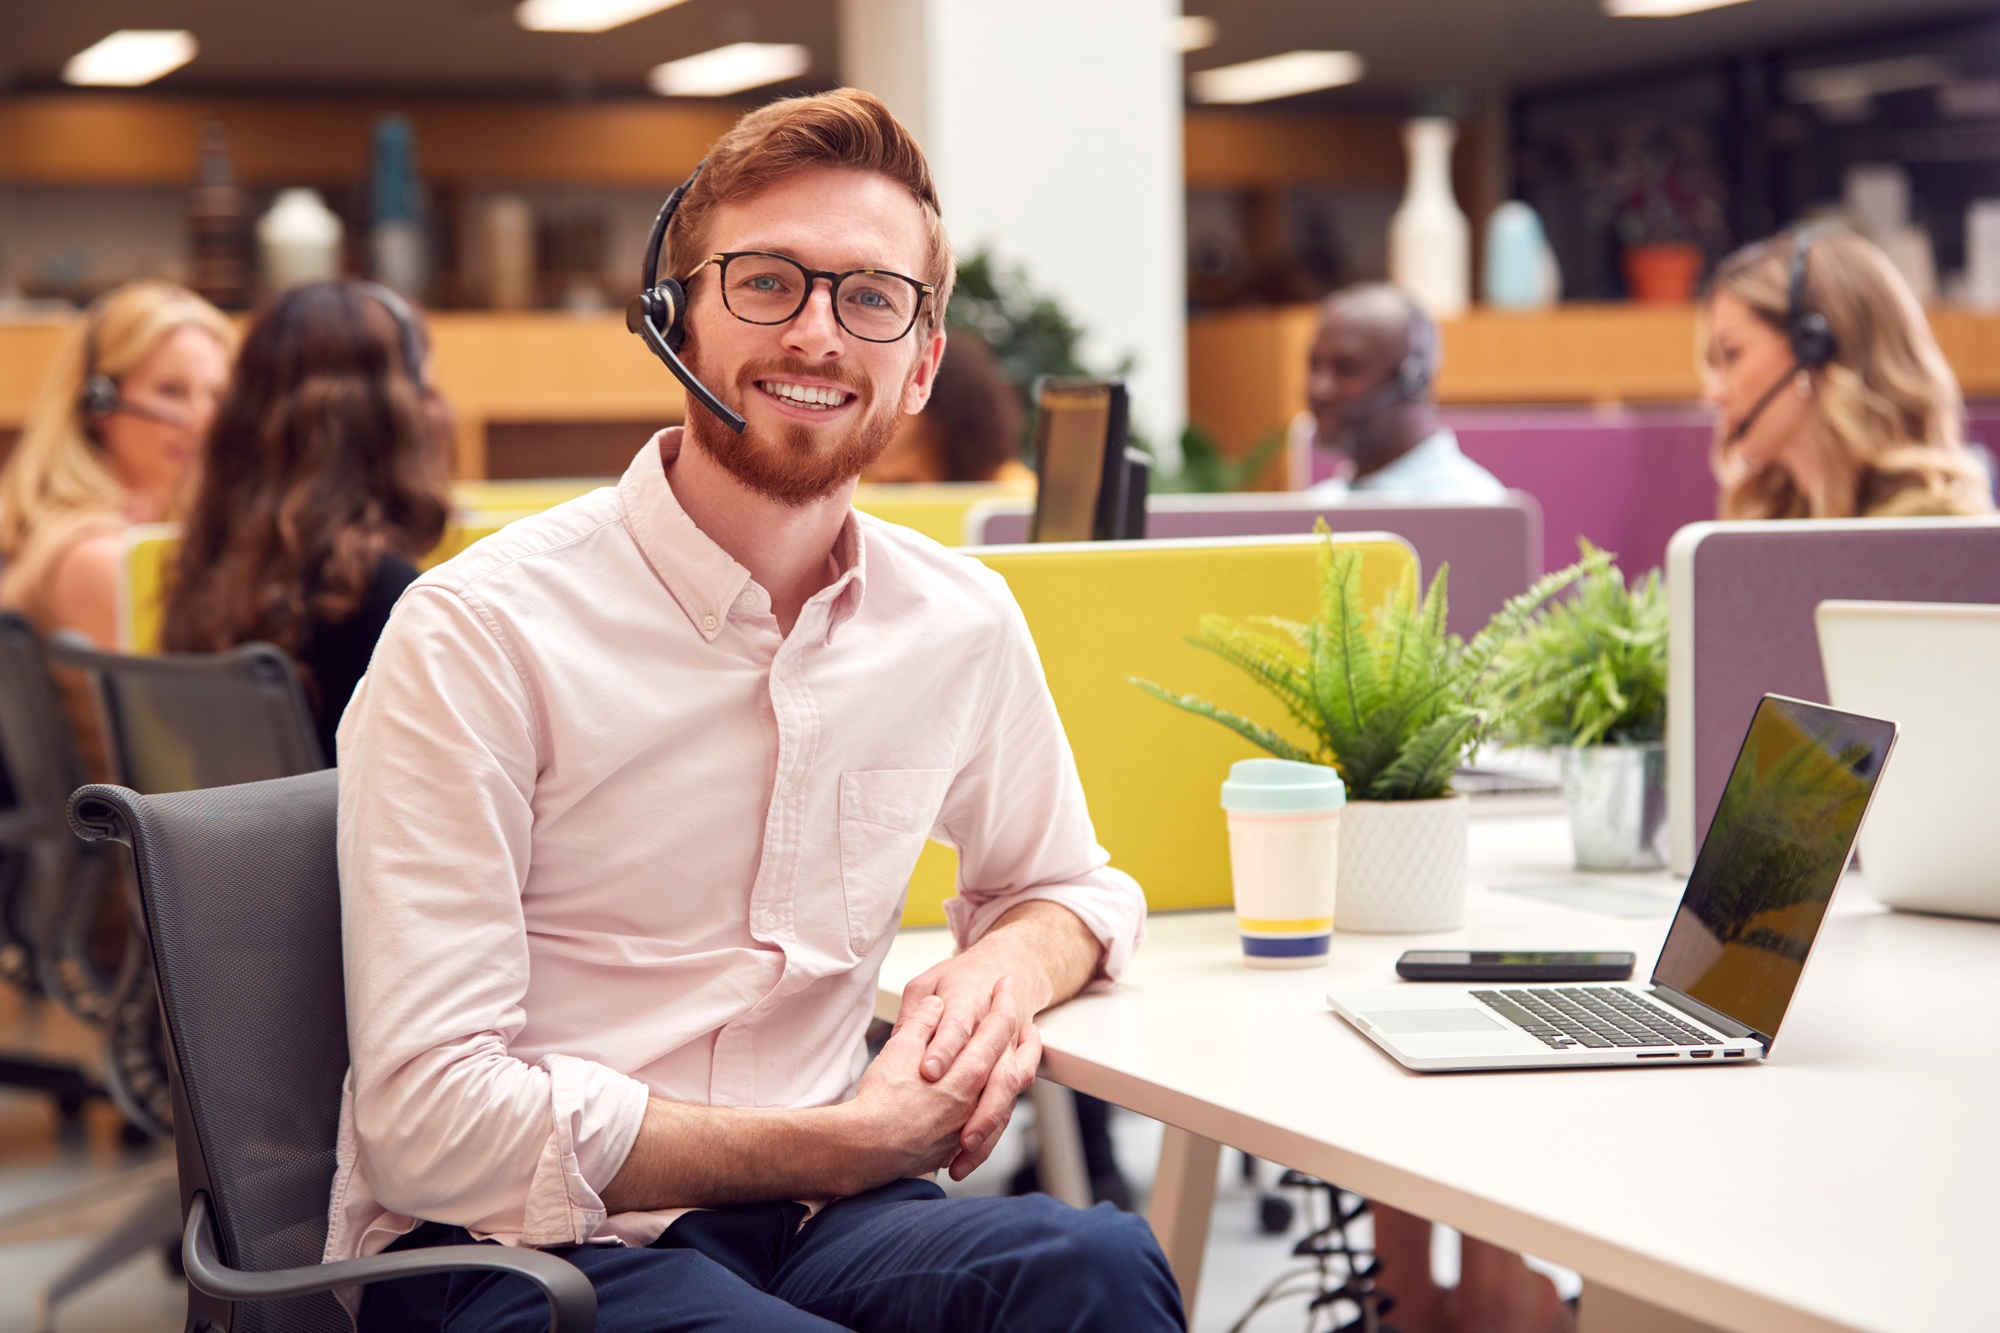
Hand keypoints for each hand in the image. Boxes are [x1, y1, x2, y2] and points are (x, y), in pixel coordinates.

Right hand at [842, 981, 1028, 1187]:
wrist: (867, 1150)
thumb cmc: (880, 1099)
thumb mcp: (899, 1048)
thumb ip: (922, 1022)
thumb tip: (935, 1006)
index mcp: (965, 1073)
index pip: (997, 1030)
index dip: (1004, 1003)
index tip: (1006, 984)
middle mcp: (975, 1100)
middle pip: (1014, 1065)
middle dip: (1026, 1042)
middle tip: (1028, 1025)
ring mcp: (968, 1124)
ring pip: (1007, 1096)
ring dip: (1017, 1072)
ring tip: (1019, 1057)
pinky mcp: (956, 1144)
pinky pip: (990, 1124)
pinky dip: (1000, 1106)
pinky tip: (995, 1097)